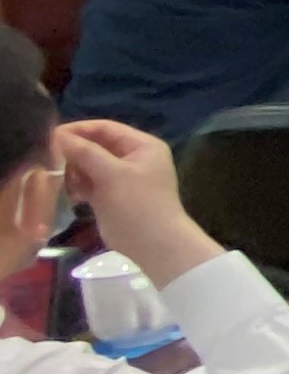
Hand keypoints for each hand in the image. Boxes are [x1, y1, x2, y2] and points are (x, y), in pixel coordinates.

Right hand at [53, 121, 224, 286]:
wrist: (154, 245)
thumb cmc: (138, 204)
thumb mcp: (112, 174)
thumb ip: (86, 152)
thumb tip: (58, 135)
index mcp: (142, 146)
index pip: (105, 128)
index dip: (78, 130)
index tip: (50, 136)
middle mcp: (133, 158)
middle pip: (95, 146)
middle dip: (74, 152)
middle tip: (49, 160)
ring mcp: (122, 178)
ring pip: (89, 165)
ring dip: (73, 170)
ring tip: (61, 179)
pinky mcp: (110, 196)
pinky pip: (88, 183)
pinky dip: (77, 185)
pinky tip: (71, 194)